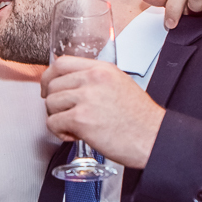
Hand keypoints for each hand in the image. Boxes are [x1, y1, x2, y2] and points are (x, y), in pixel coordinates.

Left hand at [41, 57, 164, 168]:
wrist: (153, 138)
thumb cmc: (140, 119)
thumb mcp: (120, 85)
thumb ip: (95, 81)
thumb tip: (71, 86)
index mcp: (102, 69)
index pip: (62, 63)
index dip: (49, 77)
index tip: (48, 88)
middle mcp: (93, 79)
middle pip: (53, 85)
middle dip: (55, 103)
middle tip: (65, 115)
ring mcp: (86, 98)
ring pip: (51, 104)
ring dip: (58, 118)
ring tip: (74, 127)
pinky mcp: (81, 119)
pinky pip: (53, 122)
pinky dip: (59, 132)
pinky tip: (75, 135)